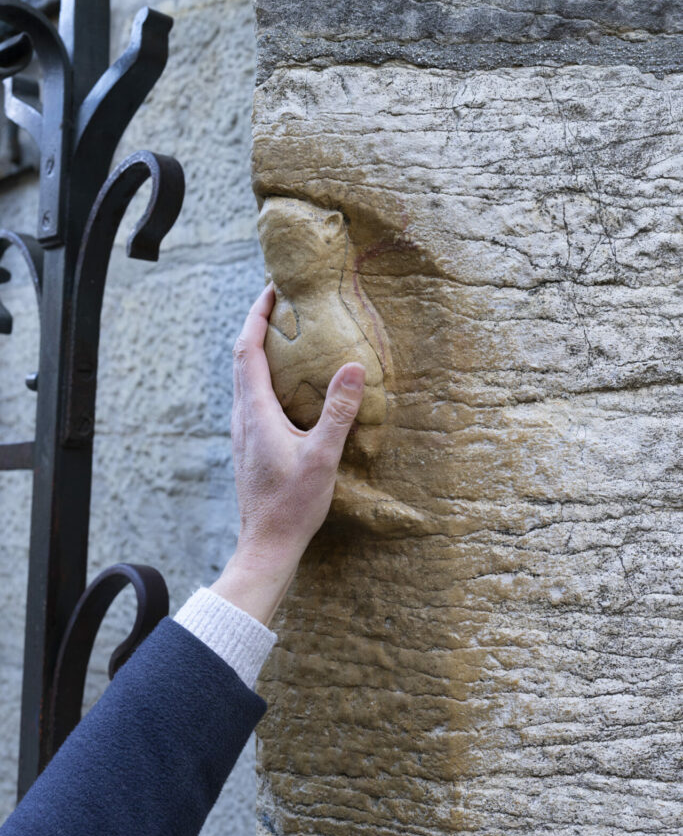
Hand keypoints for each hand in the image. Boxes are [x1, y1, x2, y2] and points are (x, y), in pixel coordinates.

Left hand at [210, 283, 365, 624]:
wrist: (266, 545)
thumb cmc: (292, 505)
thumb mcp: (322, 457)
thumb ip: (337, 411)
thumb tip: (354, 367)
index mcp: (255, 412)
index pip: (248, 350)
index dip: (256, 316)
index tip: (271, 290)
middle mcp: (242, 417)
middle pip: (242, 358)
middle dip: (257, 325)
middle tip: (280, 303)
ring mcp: (243, 432)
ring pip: (244, 378)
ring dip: (259, 350)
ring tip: (284, 336)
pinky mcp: (249, 445)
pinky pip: (251, 397)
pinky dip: (263, 376)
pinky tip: (286, 385)